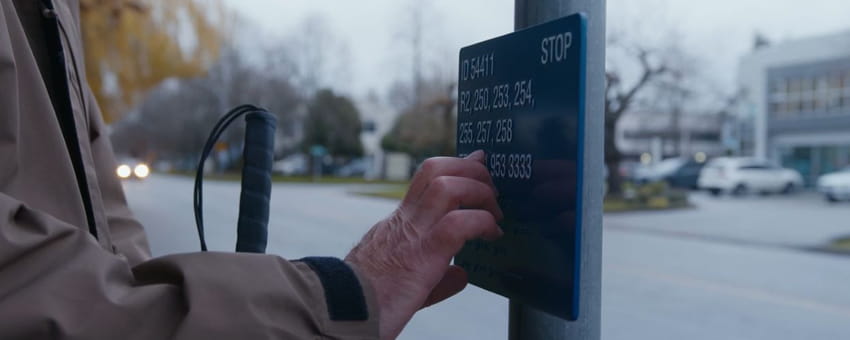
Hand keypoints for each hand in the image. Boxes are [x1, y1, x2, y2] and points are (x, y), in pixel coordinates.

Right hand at [345, 150, 502, 338]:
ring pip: (447, 186)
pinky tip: (491, 235)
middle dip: (471, 170)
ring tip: (494, 213)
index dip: (456, 165)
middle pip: (436, 168)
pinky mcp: (421, 255)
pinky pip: (457, 224)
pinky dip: (481, 222)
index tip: (477, 163)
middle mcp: (403, 220)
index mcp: (398, 224)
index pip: (427, 179)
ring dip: (479, 191)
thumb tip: (461, 274)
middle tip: (492, 191)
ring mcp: (411, 234)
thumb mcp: (405, 282)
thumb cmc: (369, 304)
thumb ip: (437, 275)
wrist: (342, 314)